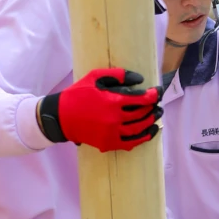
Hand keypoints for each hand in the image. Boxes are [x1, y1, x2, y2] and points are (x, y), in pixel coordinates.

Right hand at [39, 68, 162, 151]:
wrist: (60, 117)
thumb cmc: (78, 94)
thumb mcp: (95, 77)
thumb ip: (118, 75)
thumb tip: (140, 79)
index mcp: (112, 101)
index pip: (141, 99)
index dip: (153, 95)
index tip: (158, 92)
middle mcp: (114, 119)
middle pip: (142, 114)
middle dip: (153, 108)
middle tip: (158, 104)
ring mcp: (112, 133)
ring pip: (139, 129)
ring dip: (151, 121)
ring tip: (157, 115)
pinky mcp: (108, 143)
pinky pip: (130, 143)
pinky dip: (143, 138)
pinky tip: (150, 132)